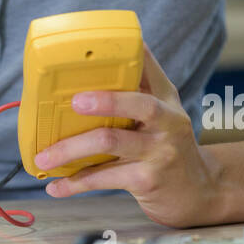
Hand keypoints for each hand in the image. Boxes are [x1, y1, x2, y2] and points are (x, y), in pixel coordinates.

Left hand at [35, 43, 223, 226]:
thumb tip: (112, 52)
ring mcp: (159, 153)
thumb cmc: (170, 144)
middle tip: (73, 101)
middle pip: (137, 104)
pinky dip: (75, 183)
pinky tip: (55, 187)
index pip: (147, 68)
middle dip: (105, 100)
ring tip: (43, 156)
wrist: (199, 191)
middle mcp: (167, 122)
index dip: (125, 56)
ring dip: (70, 149)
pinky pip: (103, 178)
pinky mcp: (146, 181)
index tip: (93, 51)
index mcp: (166, 99)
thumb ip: (141, 85)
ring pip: (110, 142)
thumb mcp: (164, 110)